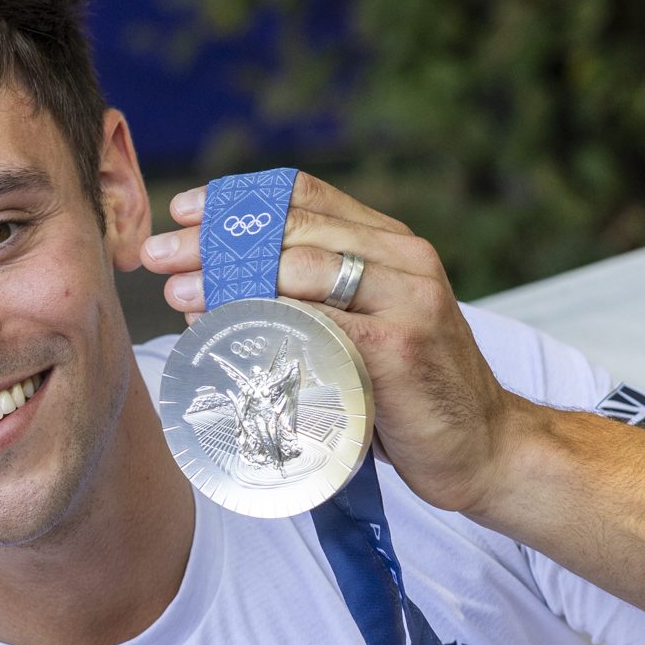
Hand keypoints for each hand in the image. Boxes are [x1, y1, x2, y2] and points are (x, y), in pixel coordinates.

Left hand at [139, 174, 541, 514]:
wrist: (484, 448)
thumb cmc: (408, 394)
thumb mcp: (365, 329)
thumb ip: (314, 300)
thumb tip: (215, 293)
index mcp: (392, 244)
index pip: (306, 196)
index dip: (237, 197)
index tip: (182, 210)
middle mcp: (404, 259)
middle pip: (293, 229)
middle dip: (216, 240)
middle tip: (159, 257)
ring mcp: (407, 299)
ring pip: (302, 268)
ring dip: (230, 280)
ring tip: (179, 297)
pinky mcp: (400, 346)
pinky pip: (320, 323)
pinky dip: (267, 324)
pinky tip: (226, 333)